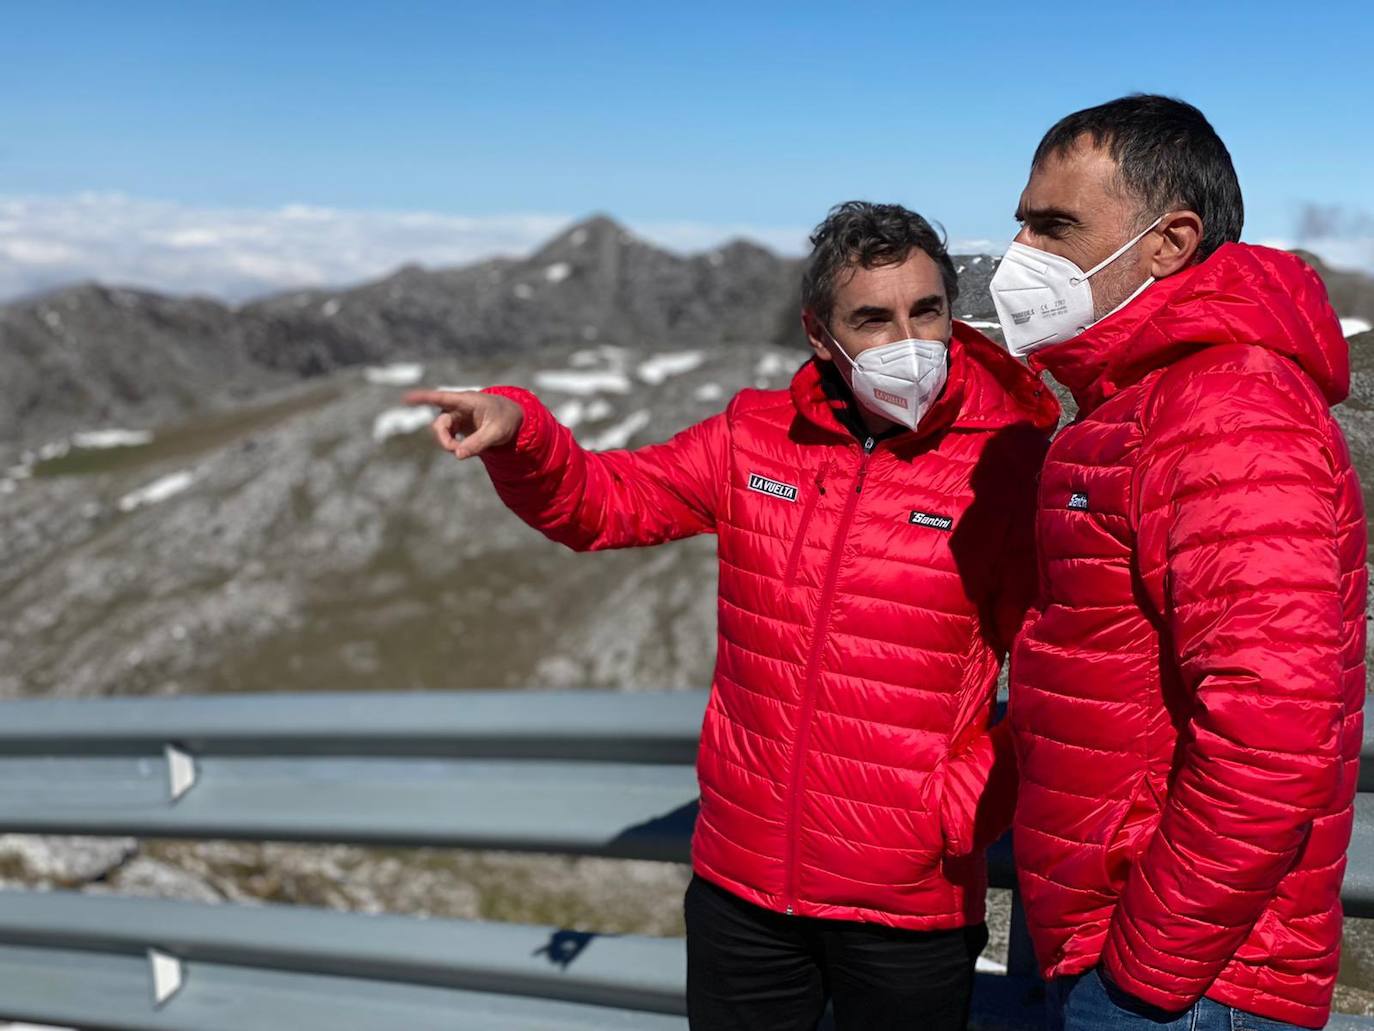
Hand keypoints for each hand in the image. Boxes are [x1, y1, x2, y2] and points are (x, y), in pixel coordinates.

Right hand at [402, 389, 523, 458]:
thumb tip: (458, 455)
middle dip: (444, 440)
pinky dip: (453, 445)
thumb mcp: (497, 433)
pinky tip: (464, 448)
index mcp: (467, 400)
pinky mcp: (457, 426)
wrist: (512, 418)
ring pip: (441, 432)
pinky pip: (448, 437)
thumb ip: (478, 443)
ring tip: (463, 451)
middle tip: (455, 451)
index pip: (441, 398)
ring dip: (448, 444)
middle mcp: (457, 406)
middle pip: (440, 424)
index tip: (406, 398)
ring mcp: (456, 416)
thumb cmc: (505, 420)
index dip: (423, 398)